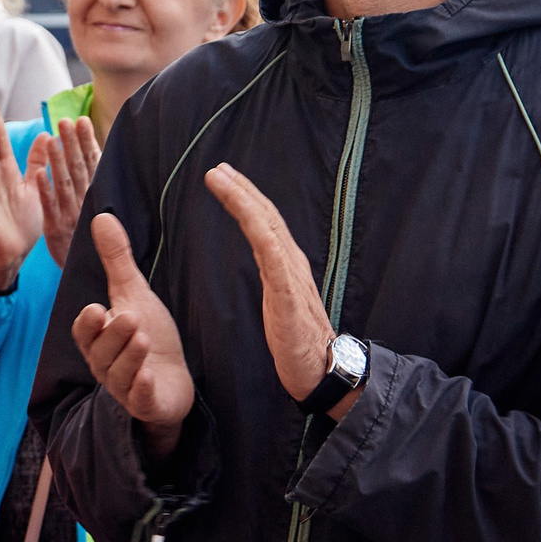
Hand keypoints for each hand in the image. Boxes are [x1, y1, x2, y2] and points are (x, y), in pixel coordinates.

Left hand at [28, 116, 98, 269]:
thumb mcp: (97, 210)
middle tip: (66, 121)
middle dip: (72, 145)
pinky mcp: (55, 231)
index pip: (92, 164)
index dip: (86, 143)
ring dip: (58, 162)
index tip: (82, 121)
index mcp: (96, 197)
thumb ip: (97, 183)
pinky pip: (49, 209)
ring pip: (64, 185)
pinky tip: (39, 174)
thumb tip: (99, 154)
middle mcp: (85, 205)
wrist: (89, 279)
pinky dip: (45, 191)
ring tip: (52, 138)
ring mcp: (70, 218)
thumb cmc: (93, 241)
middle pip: (79, 170)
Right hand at [70, 213, 192, 456]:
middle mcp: (106, 365)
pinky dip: (142, 389)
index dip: (89, 323)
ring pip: (120, 375)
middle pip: (100, 352)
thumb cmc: (149, 336)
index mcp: (99, 339)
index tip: (97, 308)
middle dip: (113, 335)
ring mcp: (125, 387)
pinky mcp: (147, 404)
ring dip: (130, 357)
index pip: (85, 332)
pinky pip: (139, 399)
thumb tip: (101, 216)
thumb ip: (116, 260)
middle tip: (129, 317)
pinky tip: (149, 376)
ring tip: (143, 338)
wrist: (172, 382)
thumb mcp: (134, 294)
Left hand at [204, 164, 349, 417]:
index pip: (265, 223)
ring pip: (266, 228)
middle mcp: (291, 264)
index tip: (224, 178)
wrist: (323, 372)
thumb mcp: (280, 302)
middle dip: (241, 190)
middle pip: (266, 216)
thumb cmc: (299, 342)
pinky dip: (261, 232)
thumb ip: (273, 277)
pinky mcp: (289, 297)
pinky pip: (274, 258)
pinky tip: (248, 216)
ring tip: (220, 180)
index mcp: (286, 266)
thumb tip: (264, 259)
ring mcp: (292, 278)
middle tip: (217, 169)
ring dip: (243, 200)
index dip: (245, 198)